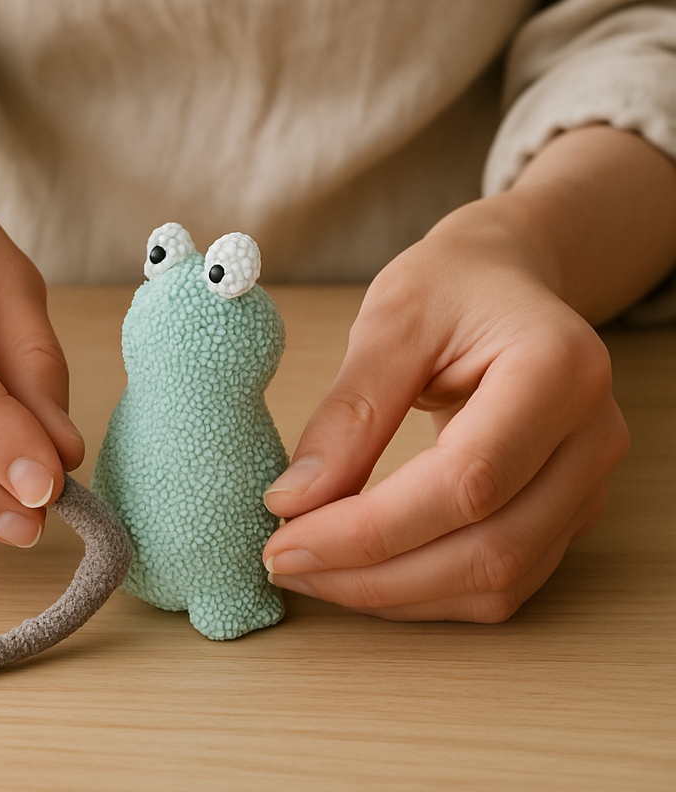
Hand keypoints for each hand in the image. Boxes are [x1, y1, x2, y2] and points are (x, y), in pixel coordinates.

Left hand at [261, 203, 629, 621]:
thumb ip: (350, 411)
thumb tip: (295, 500)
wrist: (503, 282)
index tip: (285, 536)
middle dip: (374, 574)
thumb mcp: (390, 321)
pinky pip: (499, 580)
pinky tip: (359, 569)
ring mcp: (586, 482)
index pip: (467, 480)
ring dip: (393, 593)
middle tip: (284, 562)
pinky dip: (422, 589)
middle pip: (490, 548)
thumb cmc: (450, 286)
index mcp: (557, 369)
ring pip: (497, 581)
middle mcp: (591, 436)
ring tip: (311, 568)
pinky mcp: (563, 511)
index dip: (370, 528)